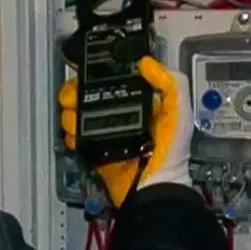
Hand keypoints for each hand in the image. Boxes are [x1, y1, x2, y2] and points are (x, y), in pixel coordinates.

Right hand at [58, 56, 192, 206]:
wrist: (154, 186)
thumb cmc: (171, 151)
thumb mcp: (179, 111)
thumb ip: (171, 83)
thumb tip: (146, 63)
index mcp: (138, 99)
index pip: (112, 76)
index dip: (97, 69)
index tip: (84, 65)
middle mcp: (118, 111)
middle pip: (85, 91)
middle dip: (74, 91)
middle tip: (74, 97)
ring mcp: (103, 129)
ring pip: (74, 112)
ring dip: (71, 113)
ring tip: (77, 119)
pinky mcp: (93, 147)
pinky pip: (73, 134)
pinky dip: (71, 133)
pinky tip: (78, 134)